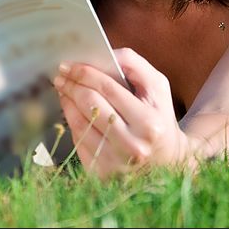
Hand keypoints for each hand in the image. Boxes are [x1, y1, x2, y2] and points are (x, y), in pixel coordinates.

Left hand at [54, 47, 189, 177]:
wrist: (167, 160)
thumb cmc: (158, 116)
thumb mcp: (158, 87)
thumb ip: (134, 64)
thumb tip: (103, 54)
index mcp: (149, 123)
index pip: (108, 88)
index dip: (84, 73)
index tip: (68, 64)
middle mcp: (132, 147)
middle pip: (90, 104)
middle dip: (71, 85)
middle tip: (61, 75)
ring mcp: (115, 164)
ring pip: (78, 122)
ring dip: (66, 101)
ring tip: (63, 89)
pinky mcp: (101, 174)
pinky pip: (77, 140)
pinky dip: (71, 121)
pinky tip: (71, 109)